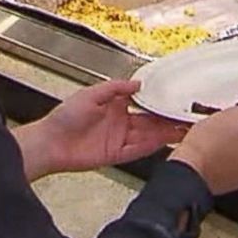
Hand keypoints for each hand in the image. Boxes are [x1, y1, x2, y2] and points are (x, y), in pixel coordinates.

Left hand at [16, 81, 186, 179]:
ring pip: (148, 136)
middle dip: (168, 120)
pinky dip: (152, 147)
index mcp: (114, 106)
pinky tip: (166, 142)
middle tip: (187, 117)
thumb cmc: (64, 117)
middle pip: (150, 121)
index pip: (142, 104)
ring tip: (184, 129)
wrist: (50, 142)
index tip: (174, 100)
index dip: (158, 103)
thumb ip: (115, 88)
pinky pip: (138, 150)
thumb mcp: (91, 94)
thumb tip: (138, 83)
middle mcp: (120, 122)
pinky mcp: (116, 155)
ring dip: (165, 133)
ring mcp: (119, 139)